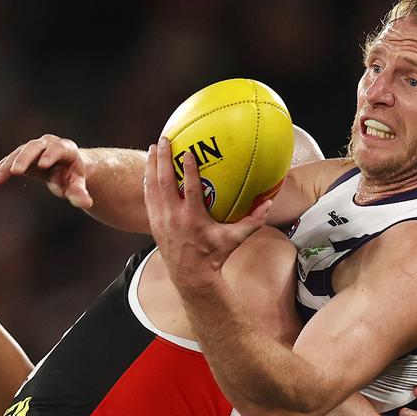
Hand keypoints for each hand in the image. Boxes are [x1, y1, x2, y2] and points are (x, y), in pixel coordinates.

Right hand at [0, 134, 92, 207]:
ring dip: (6, 166)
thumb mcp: (77, 185)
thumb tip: (87, 204)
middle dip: (24, 159)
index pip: (58, 149)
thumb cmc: (73, 176)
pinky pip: (7, 163)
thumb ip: (80, 193)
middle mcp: (48, 144)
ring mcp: (33, 149)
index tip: (43, 165)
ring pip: (17, 154)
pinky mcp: (21, 157)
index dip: (51, 155)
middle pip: (34, 148)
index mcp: (66, 149)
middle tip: (15, 171)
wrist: (66, 168)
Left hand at [143, 137, 270, 290]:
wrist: (191, 275)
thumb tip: (268, 203)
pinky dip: (148, 181)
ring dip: (151, 166)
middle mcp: (174, 217)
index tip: (187, 152)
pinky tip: (149, 170)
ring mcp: (161, 220)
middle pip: (165, 182)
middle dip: (163, 159)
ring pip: (152, 187)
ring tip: (153, 148)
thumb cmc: (215, 254)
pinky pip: (148, 197)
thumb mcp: (235, 239)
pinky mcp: (154, 223)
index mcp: (193, 218)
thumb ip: (252, 221)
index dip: (188, 169)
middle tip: (163, 140)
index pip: (189, 189)